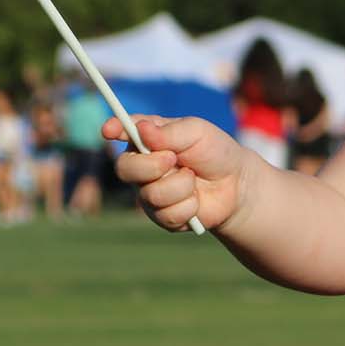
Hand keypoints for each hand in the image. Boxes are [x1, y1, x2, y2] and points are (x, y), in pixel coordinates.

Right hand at [108, 116, 253, 232]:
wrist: (236, 183)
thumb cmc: (214, 151)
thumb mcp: (198, 132)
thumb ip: (170, 133)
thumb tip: (141, 128)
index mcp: (147, 139)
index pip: (122, 131)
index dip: (113, 129)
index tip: (108, 130)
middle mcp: (142, 166)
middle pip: (124, 169)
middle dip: (151, 165)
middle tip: (174, 159)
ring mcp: (148, 192)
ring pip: (150, 195)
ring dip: (180, 187)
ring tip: (193, 179)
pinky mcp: (160, 216)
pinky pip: (166, 215)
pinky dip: (188, 206)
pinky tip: (196, 200)